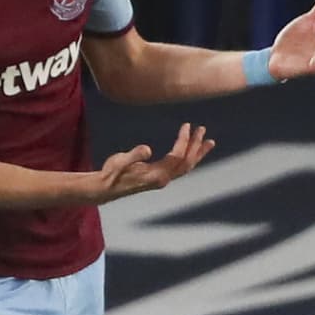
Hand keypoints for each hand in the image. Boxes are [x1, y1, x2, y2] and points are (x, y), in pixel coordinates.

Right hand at [93, 123, 214, 203]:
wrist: (106, 188)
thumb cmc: (111, 173)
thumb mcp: (120, 161)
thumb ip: (134, 155)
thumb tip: (148, 149)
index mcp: (156, 175)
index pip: (177, 156)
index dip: (184, 141)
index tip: (187, 126)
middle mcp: (163, 179)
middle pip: (187, 163)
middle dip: (196, 146)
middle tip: (203, 130)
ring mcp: (162, 180)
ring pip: (186, 167)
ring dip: (197, 153)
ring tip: (208, 142)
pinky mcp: (159, 178)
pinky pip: (180, 168)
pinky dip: (189, 158)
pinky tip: (191, 151)